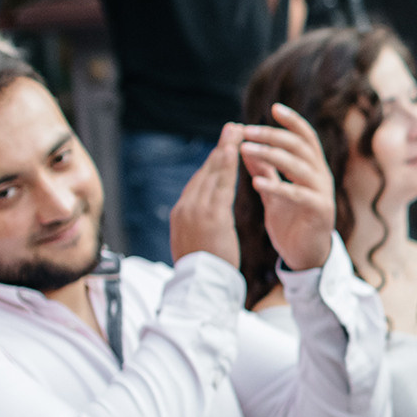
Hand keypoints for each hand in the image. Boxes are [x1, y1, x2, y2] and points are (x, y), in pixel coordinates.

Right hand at [168, 125, 243, 267]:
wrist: (198, 288)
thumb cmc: (203, 273)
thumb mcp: (197, 245)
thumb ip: (199, 227)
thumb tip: (202, 223)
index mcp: (181, 214)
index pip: (199, 182)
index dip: (212, 163)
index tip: (223, 147)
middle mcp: (185, 207)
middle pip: (204, 172)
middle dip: (219, 149)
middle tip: (231, 128)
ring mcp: (196, 210)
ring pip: (212, 173)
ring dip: (224, 149)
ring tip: (236, 130)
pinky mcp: (210, 216)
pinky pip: (221, 185)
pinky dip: (227, 165)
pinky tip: (235, 150)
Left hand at [241, 102, 338, 272]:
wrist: (305, 255)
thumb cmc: (291, 222)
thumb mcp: (273, 190)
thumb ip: (264, 169)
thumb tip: (245, 145)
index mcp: (313, 169)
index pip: (306, 137)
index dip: (292, 121)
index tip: (273, 108)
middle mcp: (322, 177)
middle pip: (301, 146)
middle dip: (273, 135)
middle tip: (247, 130)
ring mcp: (323, 194)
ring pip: (300, 166)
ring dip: (272, 155)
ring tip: (245, 149)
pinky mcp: (320, 212)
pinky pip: (299, 194)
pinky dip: (278, 187)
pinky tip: (256, 183)